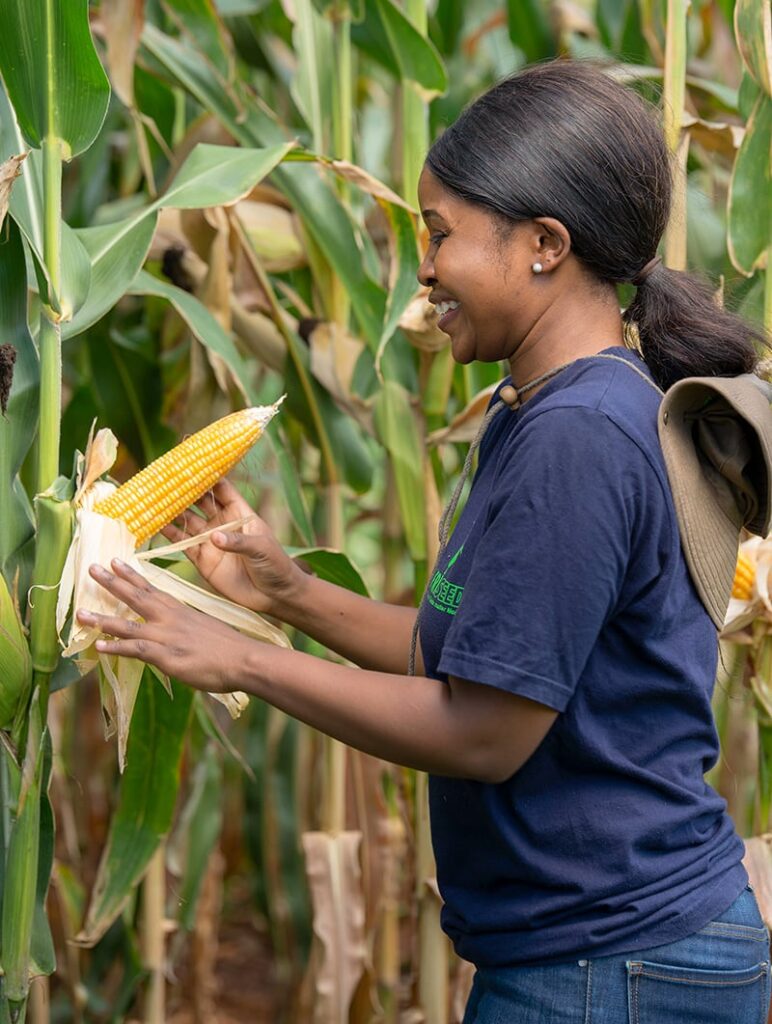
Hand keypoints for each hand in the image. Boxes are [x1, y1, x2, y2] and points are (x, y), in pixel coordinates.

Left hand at [78, 559, 250, 692]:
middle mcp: (170, 618)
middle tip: (91, 568)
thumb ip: (186, 626)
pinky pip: (136, 650)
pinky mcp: (167, 656)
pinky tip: (98, 646)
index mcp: (180, 610)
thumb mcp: (205, 626)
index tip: (114, 561)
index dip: (131, 575)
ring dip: (102, 618)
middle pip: (136, 597)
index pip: (151, 587)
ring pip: (128, 624)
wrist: (244, 659)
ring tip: (80, 613)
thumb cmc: (229, 646)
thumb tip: (177, 631)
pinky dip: (116, 647)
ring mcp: (167, 636)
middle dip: (112, 583)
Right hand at [162, 479, 305, 616]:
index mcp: (239, 512)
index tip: (189, 464)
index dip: (207, 476)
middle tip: (164, 479)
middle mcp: (222, 523)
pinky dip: (168, 535)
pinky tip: (154, 524)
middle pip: (199, 502)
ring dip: (171, 511)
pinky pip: (181, 544)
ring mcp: (210, 540)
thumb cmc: (275, 565)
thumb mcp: (260, 548)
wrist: (273, 596)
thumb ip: (238, 541)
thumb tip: (214, 536)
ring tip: (153, 499)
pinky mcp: (201, 559)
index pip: (221, 489)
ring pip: (186, 521)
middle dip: (183, 491)